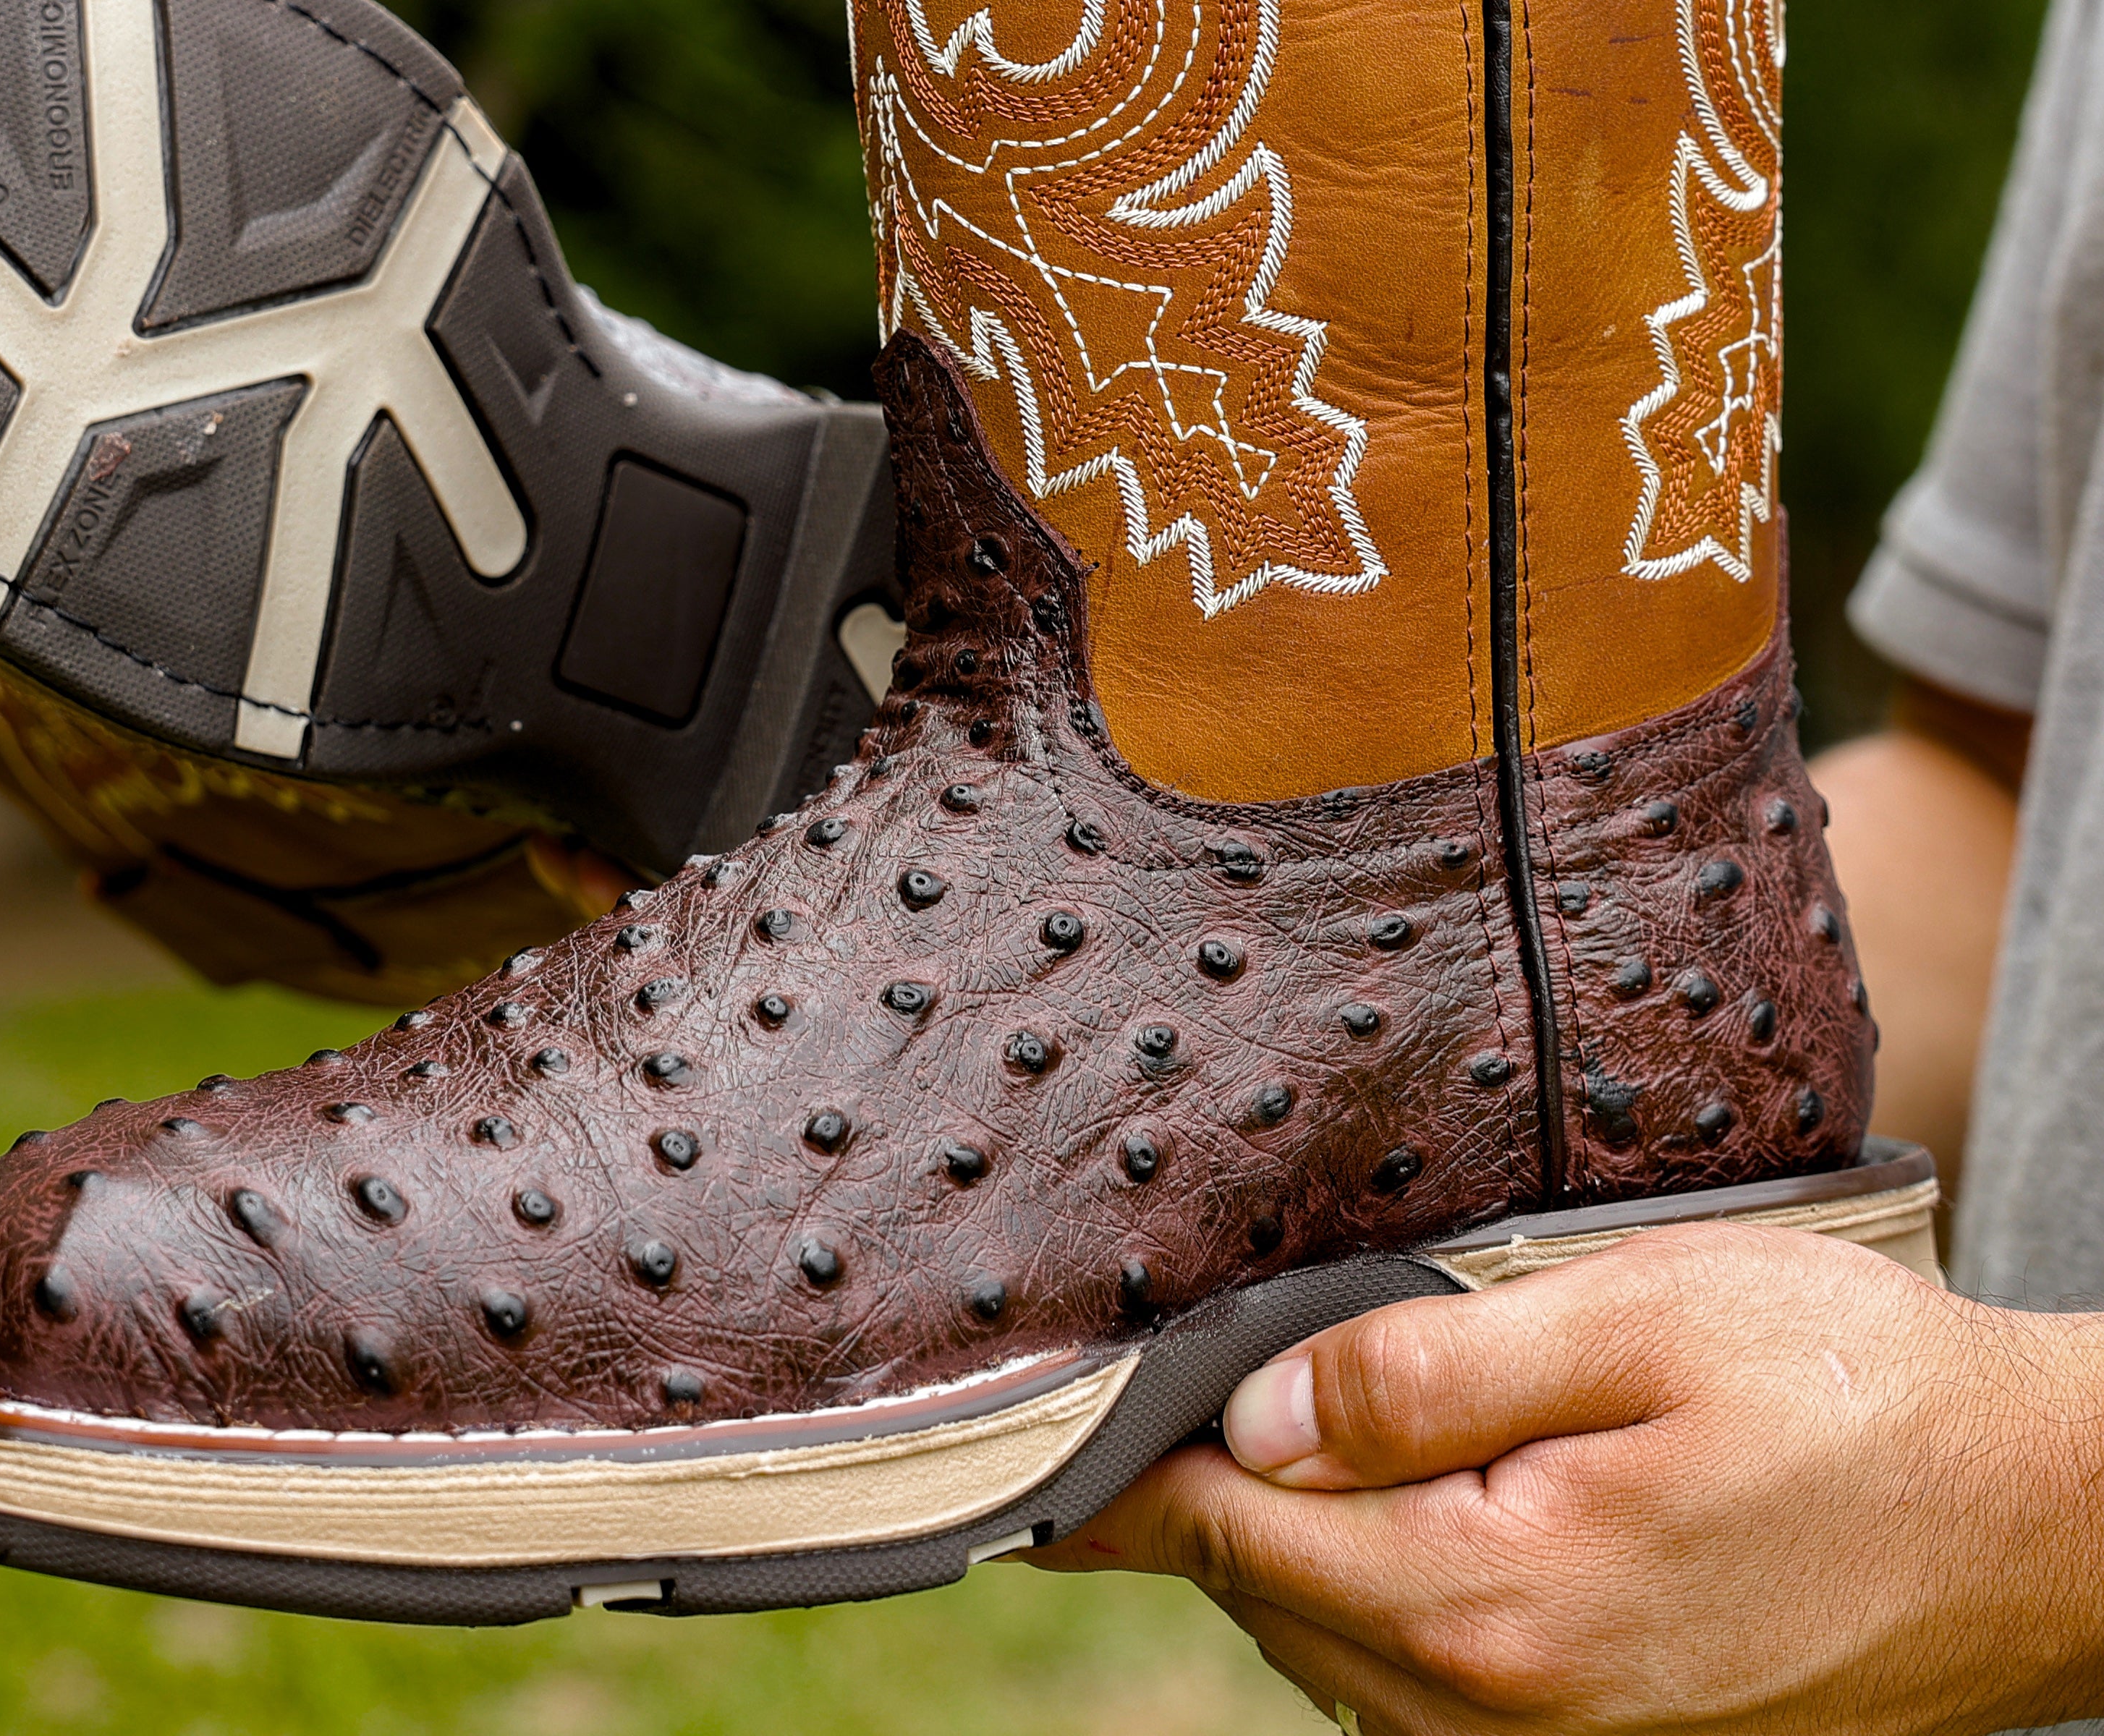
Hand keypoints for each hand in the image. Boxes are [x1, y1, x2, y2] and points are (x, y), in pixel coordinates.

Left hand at [1037, 1223, 2103, 1734]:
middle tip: (1128, 1405)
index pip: (1229, 1539)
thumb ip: (1424, 1376)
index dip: (1114, 1483)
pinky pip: (1426, 1693)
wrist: (2039, 1523)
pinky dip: (1364, 1606)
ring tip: (1228, 1451)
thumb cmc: (1849, 1392)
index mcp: (1494, 1604)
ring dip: (1274, 1560)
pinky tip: (1366, 1521)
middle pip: (1271, 1603)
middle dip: (1189, 1508)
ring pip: (1340, 1658)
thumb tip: (1256, 1416)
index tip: (1018, 1450)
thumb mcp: (1628, 1322)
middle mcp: (1510, 1716)